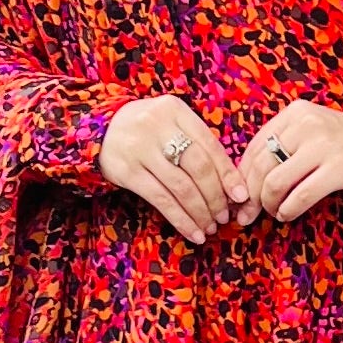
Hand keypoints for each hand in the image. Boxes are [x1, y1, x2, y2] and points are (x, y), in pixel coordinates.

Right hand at [98, 96, 252, 244]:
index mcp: (175, 110)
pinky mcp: (126, 171)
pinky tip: (192, 231)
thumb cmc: (148, 130)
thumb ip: (197, 144)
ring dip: (200, 212)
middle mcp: (157, 126)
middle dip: (216, 196)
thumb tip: (231, 185)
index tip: (241, 196)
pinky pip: (160, 199)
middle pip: (198, 167)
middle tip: (224, 215)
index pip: (210, 145)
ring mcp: (140, 149)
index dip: (228, 174)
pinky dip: (180, 219)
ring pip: (181, 187)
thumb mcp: (171, 124)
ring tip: (209, 227)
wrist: (100, 128)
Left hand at [240, 99, 342, 221]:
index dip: (241, 178)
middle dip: (251, 197)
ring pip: (276, 182)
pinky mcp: (339, 168)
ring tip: (275, 212)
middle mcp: (307, 124)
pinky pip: (302, 195)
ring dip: (269, 205)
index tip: (239, 199)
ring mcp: (324, 145)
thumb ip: (282, 146)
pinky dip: (289, 210)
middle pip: (261, 167)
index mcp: (295, 112)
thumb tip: (244, 182)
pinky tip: (288, 215)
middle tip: (249, 215)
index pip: (254, 148)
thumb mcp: (311, 132)